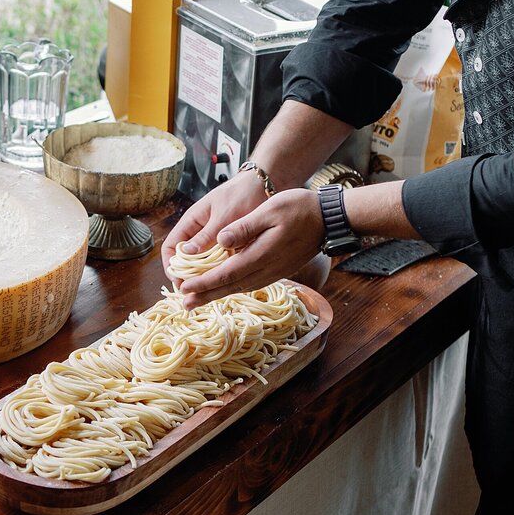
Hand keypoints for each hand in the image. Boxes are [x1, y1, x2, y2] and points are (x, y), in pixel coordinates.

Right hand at [160, 171, 269, 283]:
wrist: (264, 186)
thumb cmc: (241, 195)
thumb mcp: (223, 215)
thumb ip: (207, 234)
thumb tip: (185, 254)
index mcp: (191, 223)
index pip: (170, 248)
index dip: (171, 266)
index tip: (180, 281)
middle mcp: (199, 233)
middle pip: (184, 260)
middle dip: (187, 276)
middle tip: (197, 291)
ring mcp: (213, 240)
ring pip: (202, 264)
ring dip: (205, 276)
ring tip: (212, 289)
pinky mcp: (229, 245)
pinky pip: (219, 262)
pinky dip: (221, 272)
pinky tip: (228, 281)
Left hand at [175, 189, 323, 308]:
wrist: (329, 219)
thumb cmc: (299, 209)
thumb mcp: (269, 210)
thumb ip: (245, 226)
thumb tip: (220, 240)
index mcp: (260, 255)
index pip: (226, 274)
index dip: (203, 283)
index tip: (184, 288)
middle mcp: (267, 269)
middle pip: (230, 287)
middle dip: (205, 296)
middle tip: (184, 304)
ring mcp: (274, 272)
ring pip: (241, 288)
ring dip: (218, 294)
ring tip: (198, 300)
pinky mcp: (279, 271)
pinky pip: (251, 284)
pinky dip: (234, 288)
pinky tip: (225, 288)